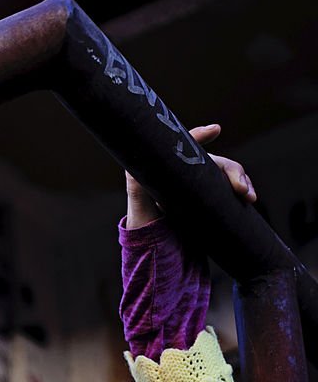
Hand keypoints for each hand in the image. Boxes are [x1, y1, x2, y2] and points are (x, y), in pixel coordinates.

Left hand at [125, 124, 256, 228]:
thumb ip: (136, 185)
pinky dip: (243, 190)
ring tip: (248, 196)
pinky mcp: (212, 201)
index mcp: (169, 172)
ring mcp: (201, 188)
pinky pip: (231, 190)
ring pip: (226, 175)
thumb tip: (133, 167)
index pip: (185, 147)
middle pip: (214, 162)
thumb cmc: (145, 226)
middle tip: (240, 188)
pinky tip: (249, 199)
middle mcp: (186, 176)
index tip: (215, 130)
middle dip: (232, 169)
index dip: (198, 136)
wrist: (158, 252)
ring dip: (242, 180)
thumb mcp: (138, 206)